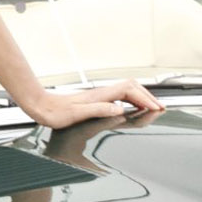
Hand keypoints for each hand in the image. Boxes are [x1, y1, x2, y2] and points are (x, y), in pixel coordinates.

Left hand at [21, 79, 165, 130]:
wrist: (42, 107)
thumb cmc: (56, 113)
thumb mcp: (78, 114)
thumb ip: (100, 109)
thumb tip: (119, 108)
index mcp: (100, 96)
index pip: (130, 92)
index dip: (145, 99)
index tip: (156, 108)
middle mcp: (102, 93)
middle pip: (132, 87)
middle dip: (148, 96)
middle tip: (160, 107)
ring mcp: (100, 96)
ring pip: (127, 90)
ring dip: (142, 97)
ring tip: (152, 107)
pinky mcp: (96, 100)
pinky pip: (120, 96)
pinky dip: (132, 99)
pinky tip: (133, 107)